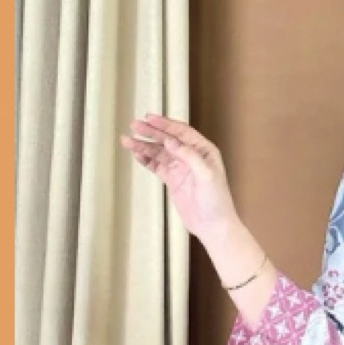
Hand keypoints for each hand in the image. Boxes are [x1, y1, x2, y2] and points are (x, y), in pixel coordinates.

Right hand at [120, 115, 238, 242]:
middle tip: (134, 125)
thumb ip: (189, 156)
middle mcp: (192, 156)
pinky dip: (146, 160)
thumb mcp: (206, 176)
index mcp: (204, 151)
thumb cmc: (216, 201)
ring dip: (144, 146)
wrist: (212, 225)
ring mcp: (181, 168)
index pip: (182, 132)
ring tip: (127, 141)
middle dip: (151, 132)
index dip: (165, 124)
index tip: (149, 118)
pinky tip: (136, 154)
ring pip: (159, 152)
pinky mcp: (173, 180)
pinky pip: (157, 166)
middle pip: (168, 139)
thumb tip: (170, 141)